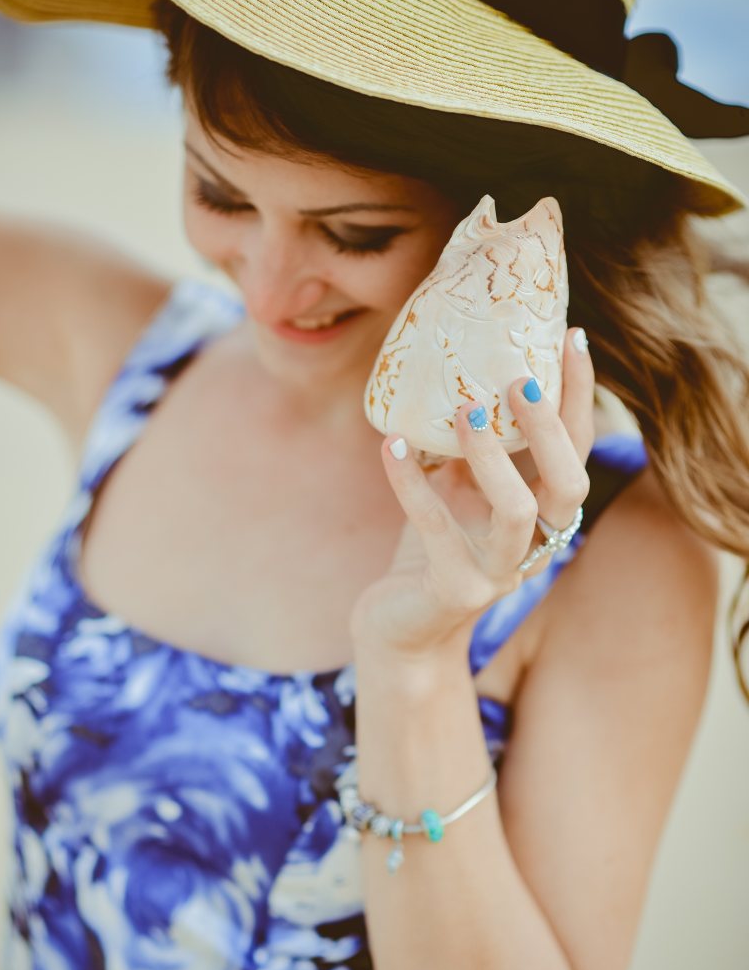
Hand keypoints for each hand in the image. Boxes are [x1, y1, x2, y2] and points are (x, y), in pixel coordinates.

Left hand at [350, 328, 594, 657]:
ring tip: (465, 410)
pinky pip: (436, 528)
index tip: (572, 338)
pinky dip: (412, 482)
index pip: (577, 454)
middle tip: (520, 380)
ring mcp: (497, 574)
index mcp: (542, 519)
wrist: (400, 631)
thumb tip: (466, 371)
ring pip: (517, 512)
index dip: (579, 399)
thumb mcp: (459, 493)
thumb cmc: (432, 552)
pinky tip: (391, 444)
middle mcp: (533, 548)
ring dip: (493, 457)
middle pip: (568, 486)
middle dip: (550, 430)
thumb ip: (473, 449)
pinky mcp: (454, 590)